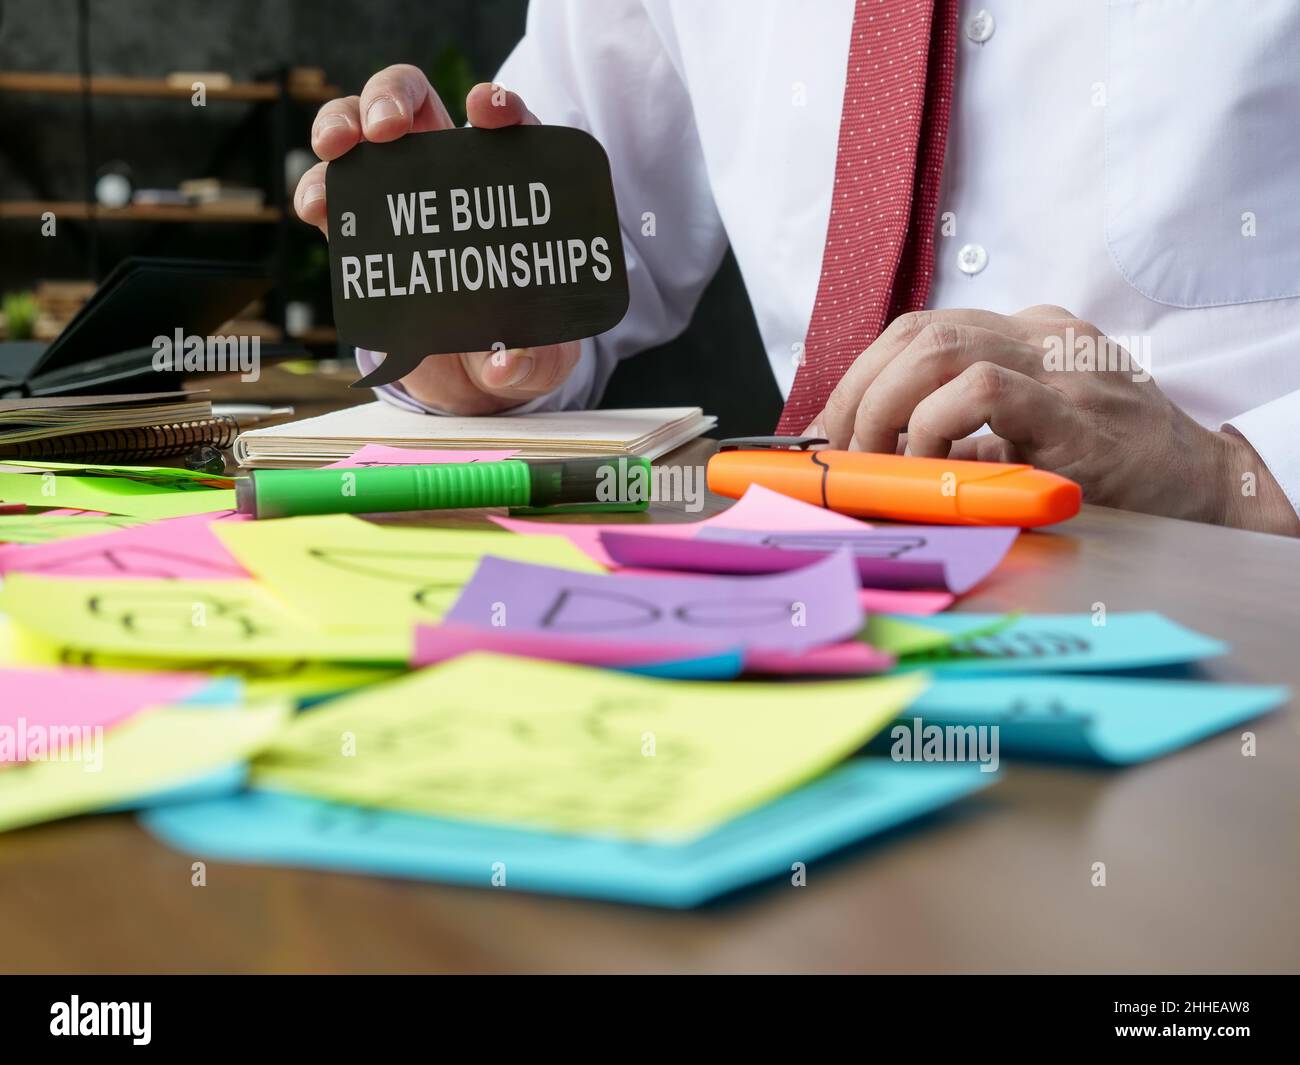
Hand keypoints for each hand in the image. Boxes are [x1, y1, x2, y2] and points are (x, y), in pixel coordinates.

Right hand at [293, 68, 580, 413]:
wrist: (477, 378)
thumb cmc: (520, 345)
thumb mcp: (539, 359)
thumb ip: (530, 361)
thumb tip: (507, 362)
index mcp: (509, 187)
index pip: (509, 127)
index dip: (498, 109)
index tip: (484, 112)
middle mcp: (449, 174)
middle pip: (417, 102)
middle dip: (394, 96)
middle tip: (386, 128)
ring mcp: (397, 194)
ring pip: (360, 128)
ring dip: (341, 123)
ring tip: (337, 147)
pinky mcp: (360, 229)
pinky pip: (331, 192)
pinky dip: (317, 188)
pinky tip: (316, 204)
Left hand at [806, 306, 1299, 534]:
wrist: (1208, 486)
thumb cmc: (1114, 465)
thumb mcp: (1029, 433)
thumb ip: (965, 430)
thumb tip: (875, 454)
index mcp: (1028, 335)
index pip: (923, 328)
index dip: (864, 375)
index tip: (832, 426)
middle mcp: (1042, 336)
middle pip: (920, 330)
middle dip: (861, 391)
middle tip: (844, 450)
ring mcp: (1061, 366)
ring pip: (940, 346)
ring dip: (886, 406)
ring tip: (877, 458)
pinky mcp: (1075, 411)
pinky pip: (983, 391)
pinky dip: (936, 425)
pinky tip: (935, 463)